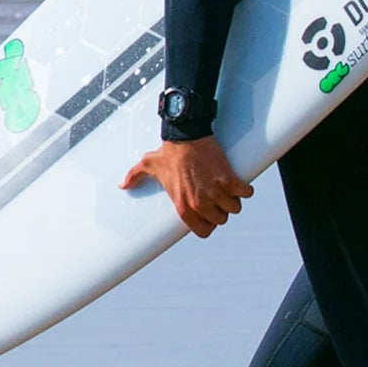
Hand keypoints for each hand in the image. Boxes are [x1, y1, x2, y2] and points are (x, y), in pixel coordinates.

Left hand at [120, 136, 253, 238]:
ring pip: (234, 208)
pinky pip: (245, 194)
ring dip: (233, 199)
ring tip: (226, 188)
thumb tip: (122, 185)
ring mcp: (214, 192)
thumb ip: (134, 177)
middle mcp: (199, 203)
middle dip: (221, 210)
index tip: (209, 213)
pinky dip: (245, 189)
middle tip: (217, 196)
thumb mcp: (149, 165)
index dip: (208, 223)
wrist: (186, 135)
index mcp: (182, 205)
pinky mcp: (228, 179)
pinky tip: (238, 182)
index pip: (203, 231)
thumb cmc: (168, 151)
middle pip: (221, 220)